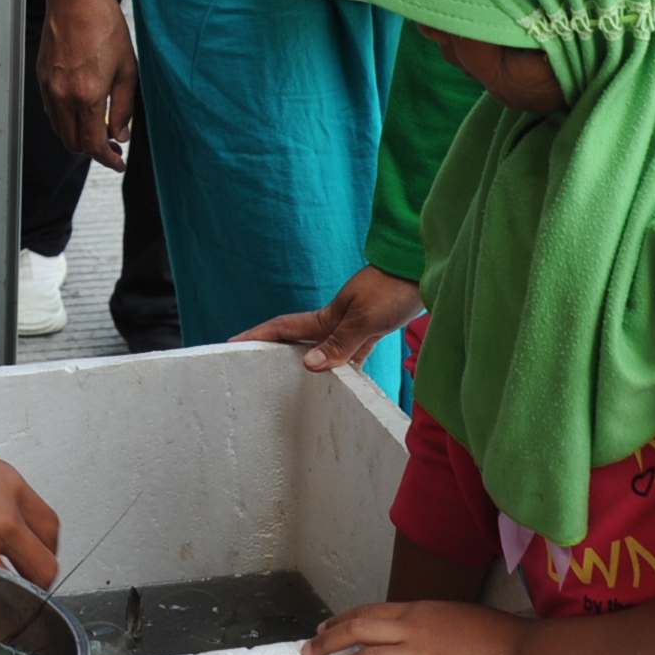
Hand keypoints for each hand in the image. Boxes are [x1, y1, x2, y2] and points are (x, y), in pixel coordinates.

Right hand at [36, 0, 138, 169]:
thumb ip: (123, 107)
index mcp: (87, 96)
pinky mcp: (41, 78)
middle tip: (112, 147)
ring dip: (79, 137)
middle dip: (93, 151)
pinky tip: (83, 111)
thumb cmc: (104, 26)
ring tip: (100, 130)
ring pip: (60, 130)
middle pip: (73, 143)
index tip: (118, 162)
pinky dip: (66, 121)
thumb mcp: (127, 69)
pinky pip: (52, 112)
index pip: (92, 145)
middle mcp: (63, 97)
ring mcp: (49, 88)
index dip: (107, 159)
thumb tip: (120, 134)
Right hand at [236, 267, 422, 372]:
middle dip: (275, 353)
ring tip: (293, 384)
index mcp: (327, 316)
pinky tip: (345, 381)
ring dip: (308, 363)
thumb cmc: (393, 289)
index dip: (258, 334)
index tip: (233, 344)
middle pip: (298, 341)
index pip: (284, 327)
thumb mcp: (365, 318)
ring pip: (324, 350)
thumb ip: (339, 343)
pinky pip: (351, 354)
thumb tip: (309, 365)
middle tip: (254, 368)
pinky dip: (345, 368)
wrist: (421, 270)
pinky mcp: (373, 330)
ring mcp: (353, 325)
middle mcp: (335, 322)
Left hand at [305, 599, 530, 654]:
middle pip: (358, 630)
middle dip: (328, 643)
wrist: (526, 649)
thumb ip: (431, 625)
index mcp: (420, 610)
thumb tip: (413, 636)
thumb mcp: (456, 617)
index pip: (370, 611)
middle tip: (307, 654)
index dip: (342, 620)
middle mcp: (415, 627)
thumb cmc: (499, 635)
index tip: (324, 629)